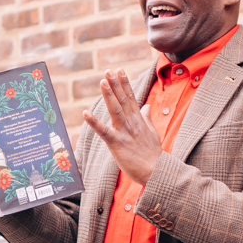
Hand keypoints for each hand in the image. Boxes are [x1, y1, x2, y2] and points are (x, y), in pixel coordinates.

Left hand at [82, 69, 161, 185]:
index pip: (131, 98)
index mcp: (139, 120)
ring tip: (102, 81)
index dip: (125, 83)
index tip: (120, 70)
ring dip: (108, 95)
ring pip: (115, 110)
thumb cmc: (152, 154)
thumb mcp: (152, 133)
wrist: (156, 171)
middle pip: (123, 100)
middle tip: (108, 70)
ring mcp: (125, 132)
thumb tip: (146, 106)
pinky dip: (94, 122)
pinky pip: (104, 131)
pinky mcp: (117, 143)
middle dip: (115, 84)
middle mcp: (132, 123)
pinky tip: (85, 113)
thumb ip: (147, 118)